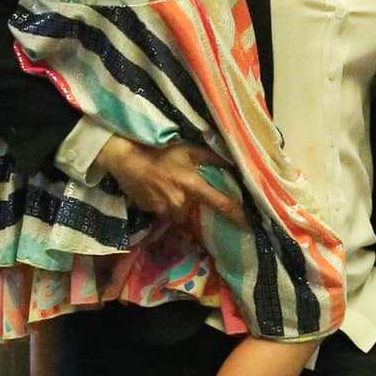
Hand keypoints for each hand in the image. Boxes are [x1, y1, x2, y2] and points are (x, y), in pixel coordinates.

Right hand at [97, 135, 242, 223]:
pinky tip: (160, 195)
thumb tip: (232, 162)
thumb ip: (211, 157)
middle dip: (196, 211)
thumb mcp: (188, 149)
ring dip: (181, 211)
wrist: (127, 160)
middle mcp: (181, 202)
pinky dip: (166, 208)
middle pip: (196, 215)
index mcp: (193, 185)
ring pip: (180, 218)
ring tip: (175, 200)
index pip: (221, 204)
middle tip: (193, 205)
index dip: (236, 216)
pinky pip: (165, 215)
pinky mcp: (152, 212)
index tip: (248, 225)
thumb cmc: (159, 151)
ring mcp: (165, 210)